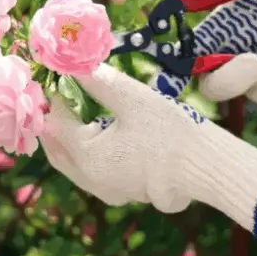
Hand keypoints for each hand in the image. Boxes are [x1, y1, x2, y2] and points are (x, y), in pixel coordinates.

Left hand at [41, 63, 256, 223]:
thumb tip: (73, 62)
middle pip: (55, 150)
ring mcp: (105, 190)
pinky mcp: (121, 193)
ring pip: (71, 164)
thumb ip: (99, 81)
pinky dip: (83, 153)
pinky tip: (93, 135)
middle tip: (51, 96)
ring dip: (66, 140)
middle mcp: (90, 179)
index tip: (51, 76)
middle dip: (51, 123)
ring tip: (69, 112)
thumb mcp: (132, 99)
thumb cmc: (169, 132)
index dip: (51, 98)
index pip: (55, 123)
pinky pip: (90, 172)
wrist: (205, 167)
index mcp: (87, 156)